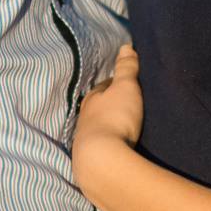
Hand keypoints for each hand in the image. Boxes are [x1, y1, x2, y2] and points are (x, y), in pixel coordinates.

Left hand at [70, 45, 144, 210]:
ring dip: (110, 130)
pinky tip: (119, 153)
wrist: (103, 162)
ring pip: (99, 131)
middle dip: (110, 108)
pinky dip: (110, 149)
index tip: (125, 84)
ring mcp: (85, 143)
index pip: (103, 88)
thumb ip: (126, 67)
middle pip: (98, 110)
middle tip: (126, 108)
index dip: (115, 85)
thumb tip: (125, 47)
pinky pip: (103, 151)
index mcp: (92, 100)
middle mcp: (84, 120)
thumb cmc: (115, 118)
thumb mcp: (126, 87)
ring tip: (125, 131)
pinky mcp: (91, 163)